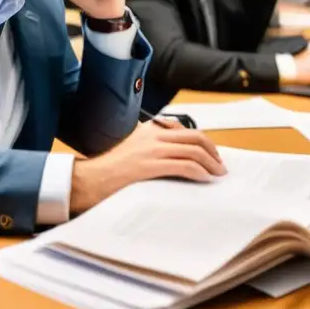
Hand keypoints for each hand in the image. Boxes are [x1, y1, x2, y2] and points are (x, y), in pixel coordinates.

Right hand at [69, 120, 226, 213]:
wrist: (90, 179)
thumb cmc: (109, 170)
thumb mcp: (132, 150)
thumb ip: (151, 148)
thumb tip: (175, 160)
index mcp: (148, 129)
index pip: (184, 129)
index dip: (202, 142)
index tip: (210, 154)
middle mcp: (153, 135)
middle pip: (194, 136)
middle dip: (212, 151)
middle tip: (220, 165)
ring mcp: (152, 149)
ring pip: (193, 150)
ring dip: (211, 163)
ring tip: (217, 174)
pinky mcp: (151, 165)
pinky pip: (184, 165)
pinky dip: (199, 172)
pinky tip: (204, 179)